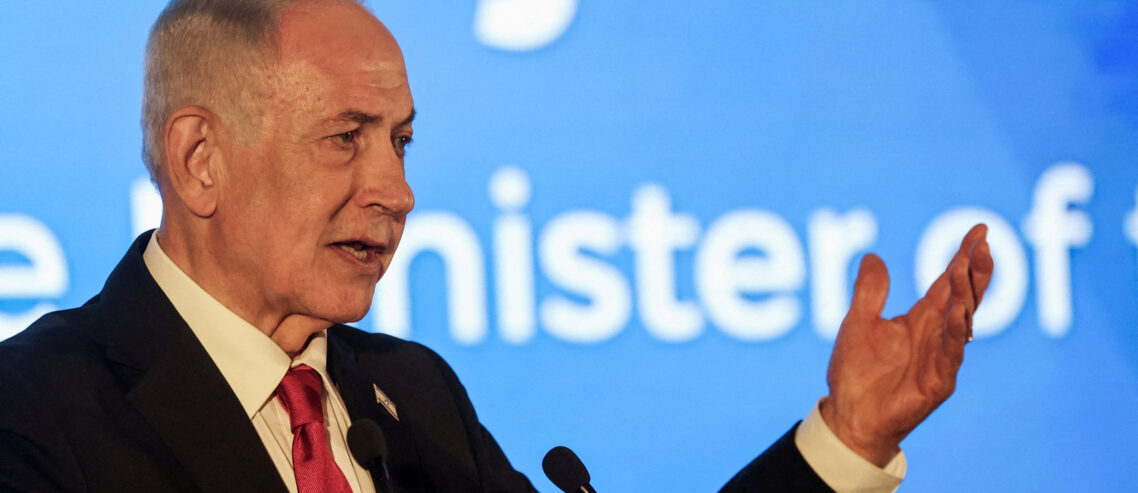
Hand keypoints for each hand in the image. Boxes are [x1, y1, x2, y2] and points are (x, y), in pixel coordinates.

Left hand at [820, 223, 992, 466]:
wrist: (849, 415)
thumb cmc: (855, 372)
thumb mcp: (858, 322)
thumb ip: (869, 292)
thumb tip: (873, 255)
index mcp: (921, 319)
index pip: (949, 282)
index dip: (963, 256)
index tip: (980, 229)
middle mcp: (936, 334)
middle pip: (965, 296)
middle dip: (975, 271)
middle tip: (983, 244)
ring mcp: (941, 357)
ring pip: (962, 320)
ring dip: (965, 294)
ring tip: (965, 266)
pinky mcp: (939, 381)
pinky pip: (951, 353)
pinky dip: (955, 332)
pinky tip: (956, 311)